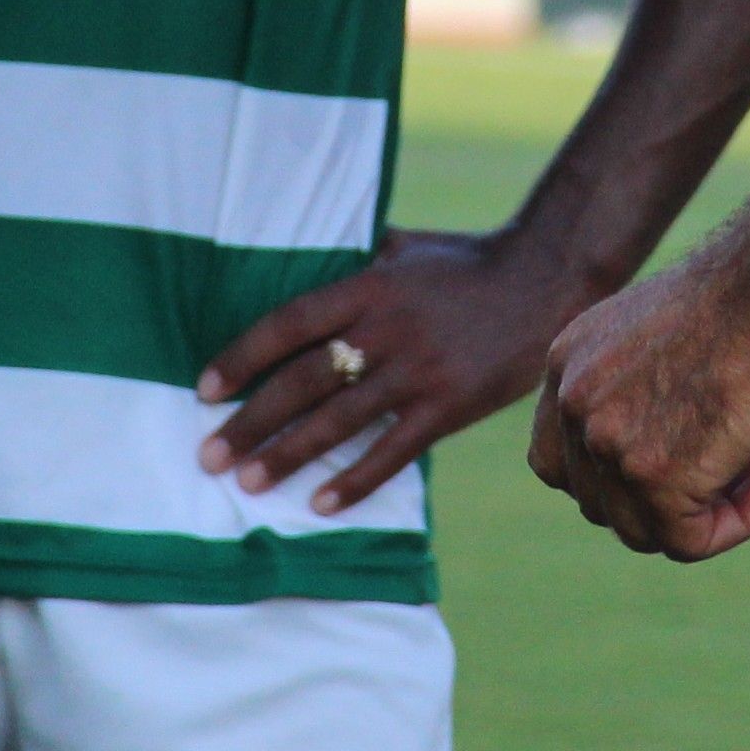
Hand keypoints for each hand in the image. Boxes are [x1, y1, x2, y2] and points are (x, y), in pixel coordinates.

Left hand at [197, 227, 593, 515]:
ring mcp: (417, 371)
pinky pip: (392, 451)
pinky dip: (354, 480)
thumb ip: (355, 258)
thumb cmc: (467, 261)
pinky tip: (320, 504)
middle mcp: (385, 330)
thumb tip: (307, 256)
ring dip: (287, 454)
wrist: (544, 279)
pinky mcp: (449, 406)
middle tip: (209, 455)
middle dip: (250, 421)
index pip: (287, 325)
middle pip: (302, 381)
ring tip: (247, 482)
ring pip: (338, 421)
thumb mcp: (404, 246)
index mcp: (367, 287)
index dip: (241, 358)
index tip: (204, 390)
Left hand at [530, 252, 749, 561]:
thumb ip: (639, 388)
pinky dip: (741, 522)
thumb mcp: (664, 332)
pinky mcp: (654, 476)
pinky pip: (689, 542)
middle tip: (737, 463)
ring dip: (708, 512)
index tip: (683, 462)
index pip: (559, 461)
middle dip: (665, 501)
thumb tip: (660, 447)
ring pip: (643, 531)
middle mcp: (573, 402)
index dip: (616, 481)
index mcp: (568, 363)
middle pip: (598, 503)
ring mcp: (607, 442)